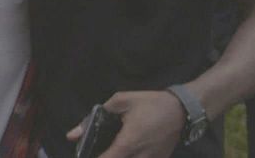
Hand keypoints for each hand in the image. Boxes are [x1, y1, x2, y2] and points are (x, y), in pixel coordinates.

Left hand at [67, 91, 182, 157]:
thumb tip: (72, 134)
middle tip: (97, 150)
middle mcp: (140, 157)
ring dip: (117, 156)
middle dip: (104, 157)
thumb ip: (95, 117)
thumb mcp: (122, 101)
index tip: (84, 154)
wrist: (182, 110)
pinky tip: (126, 150)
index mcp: (127, 143)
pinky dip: (132, 157)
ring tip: (112, 148)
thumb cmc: (150, 103)